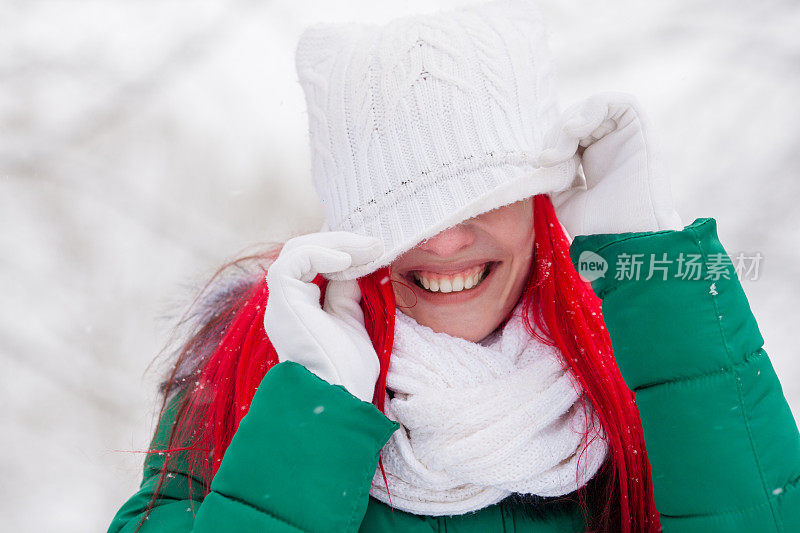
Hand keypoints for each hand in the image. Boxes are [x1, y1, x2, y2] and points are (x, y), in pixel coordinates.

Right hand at [263, 231, 383, 402]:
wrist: (338, 397)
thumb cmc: (347, 372)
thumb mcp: (352, 322)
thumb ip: (347, 293)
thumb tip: (357, 265)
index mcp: (300, 307)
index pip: (312, 262)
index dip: (340, 247)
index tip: (373, 246)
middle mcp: (286, 301)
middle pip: (303, 250)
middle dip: (341, 241)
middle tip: (376, 243)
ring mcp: (282, 301)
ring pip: (297, 249)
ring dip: (336, 243)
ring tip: (369, 249)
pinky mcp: (282, 300)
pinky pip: (294, 260)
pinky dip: (322, 253)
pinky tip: (348, 260)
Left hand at [540, 91, 682, 235]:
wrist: (624, 240)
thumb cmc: (598, 227)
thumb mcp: (564, 198)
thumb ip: (554, 174)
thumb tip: (543, 157)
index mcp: (592, 160)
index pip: (567, 134)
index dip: (552, 142)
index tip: (541, 164)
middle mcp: (609, 145)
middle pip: (576, 119)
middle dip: (556, 135)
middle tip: (548, 159)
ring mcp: (624, 137)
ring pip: (592, 109)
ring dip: (569, 123)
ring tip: (561, 151)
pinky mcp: (640, 131)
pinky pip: (619, 102)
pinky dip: (593, 108)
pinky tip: (575, 130)